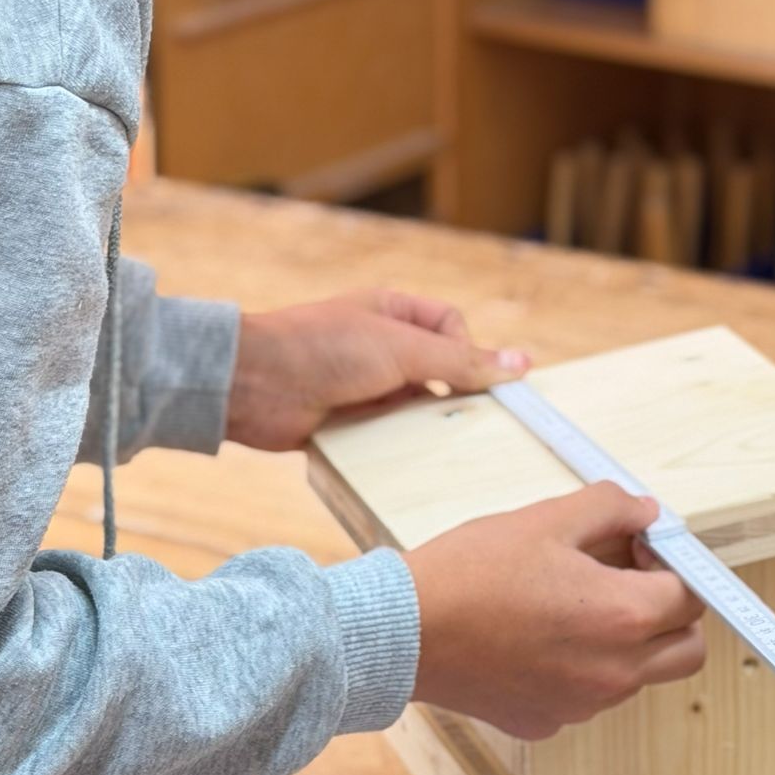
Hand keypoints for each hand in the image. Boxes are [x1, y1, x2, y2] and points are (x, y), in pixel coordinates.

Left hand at [225, 288, 529, 452]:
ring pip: (417, 409)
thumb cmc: (322, 348)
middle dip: (456, 396)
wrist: (253, 385)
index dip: (469, 353)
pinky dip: (401, 448)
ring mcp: (364, 386)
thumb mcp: (402, 349)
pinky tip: (411, 461)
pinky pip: (389, 437)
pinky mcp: (349, 423)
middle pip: (440, 372)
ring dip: (429, 426)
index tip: (477, 383)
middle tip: (477, 425)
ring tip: (444, 446)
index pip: (453, 328)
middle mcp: (382, 348)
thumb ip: (461, 362)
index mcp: (393, 313)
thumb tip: (521, 363)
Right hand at [405, 481, 708, 739]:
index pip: (692, 597)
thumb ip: (610, 509)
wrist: (404, 632)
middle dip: (672, 613)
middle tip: (629, 580)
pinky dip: (581, 668)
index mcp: (622, 618)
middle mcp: (613, 673)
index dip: (673, 565)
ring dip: (628, 641)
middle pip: (687, 651)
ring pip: (638, 676)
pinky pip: (588, 695)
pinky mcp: (546, 723)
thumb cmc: (470, 574)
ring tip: (571, 602)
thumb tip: (646, 513)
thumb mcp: (545, 520)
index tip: (640, 549)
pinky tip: (536, 635)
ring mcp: (581, 706)